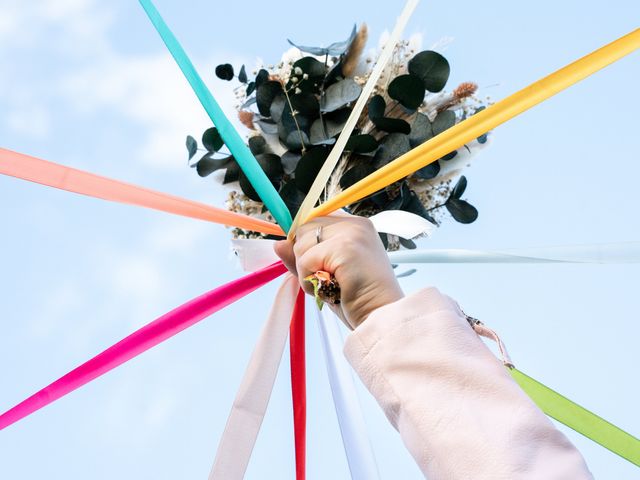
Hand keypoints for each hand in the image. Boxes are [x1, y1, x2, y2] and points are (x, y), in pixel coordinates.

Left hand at [274, 213, 403, 328]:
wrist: (381, 318)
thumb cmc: (359, 300)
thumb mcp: (326, 274)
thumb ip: (303, 256)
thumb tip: (278, 243)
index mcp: (356, 226)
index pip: (314, 220)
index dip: (307, 243)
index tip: (317, 265)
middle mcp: (355, 224)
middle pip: (304, 229)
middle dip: (305, 258)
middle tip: (326, 280)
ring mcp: (351, 233)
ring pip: (301, 244)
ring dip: (306, 272)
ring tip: (329, 285)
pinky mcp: (345, 247)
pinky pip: (306, 260)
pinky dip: (309, 280)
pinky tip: (329, 289)